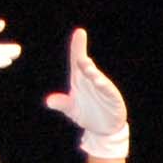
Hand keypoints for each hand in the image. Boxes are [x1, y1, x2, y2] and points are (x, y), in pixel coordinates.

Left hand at [44, 28, 129, 158]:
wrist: (103, 129)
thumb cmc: (86, 114)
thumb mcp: (72, 110)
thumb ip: (62, 104)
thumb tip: (49, 101)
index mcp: (80, 79)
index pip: (77, 60)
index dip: (78, 46)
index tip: (79, 32)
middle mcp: (91, 80)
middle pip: (87, 67)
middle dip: (84, 60)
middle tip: (79, 57)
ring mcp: (103, 88)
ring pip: (98, 77)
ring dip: (93, 73)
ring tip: (87, 68)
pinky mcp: (112, 97)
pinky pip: (108, 90)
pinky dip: (104, 86)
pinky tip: (99, 83)